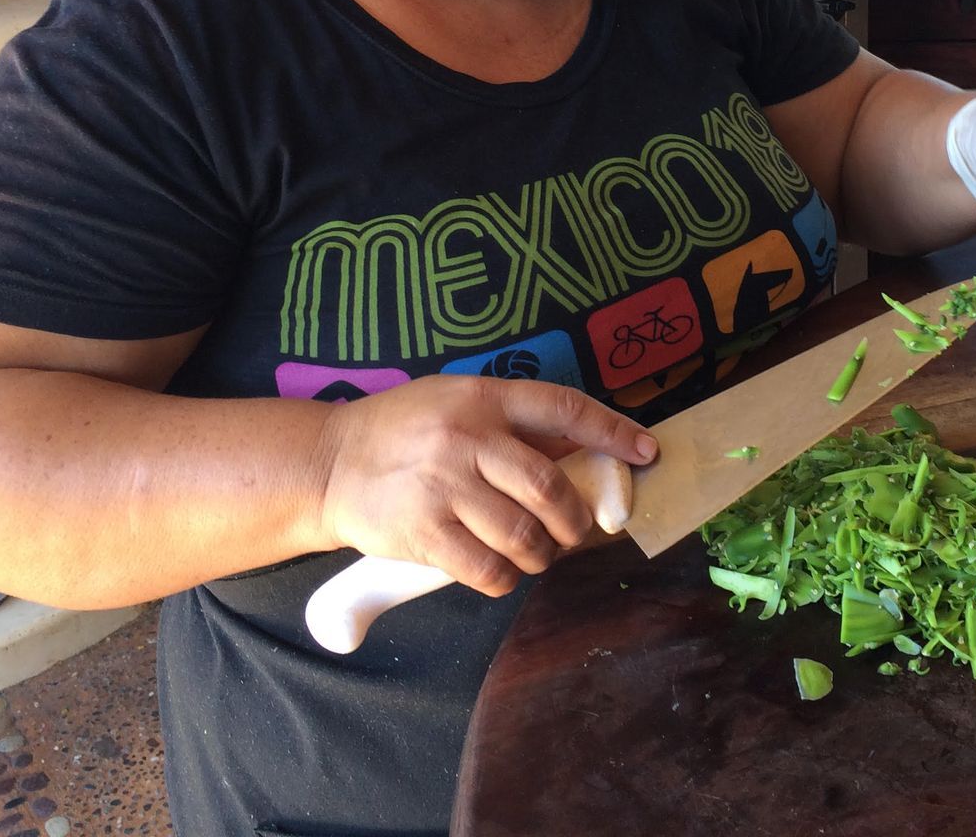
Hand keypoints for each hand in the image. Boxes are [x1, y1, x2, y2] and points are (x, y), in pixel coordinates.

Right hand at [317, 376, 657, 596]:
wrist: (329, 463)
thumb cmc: (406, 432)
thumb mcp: (460, 402)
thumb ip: (517, 423)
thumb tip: (590, 446)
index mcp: (482, 397)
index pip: (563, 408)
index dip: (612, 431)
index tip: (646, 451)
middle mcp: (465, 438)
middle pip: (548, 485)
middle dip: (576, 518)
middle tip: (575, 529)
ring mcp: (443, 487)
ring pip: (523, 534)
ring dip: (544, 554)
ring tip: (538, 553)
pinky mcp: (423, 534)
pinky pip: (488, 569)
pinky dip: (507, 577)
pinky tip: (502, 570)